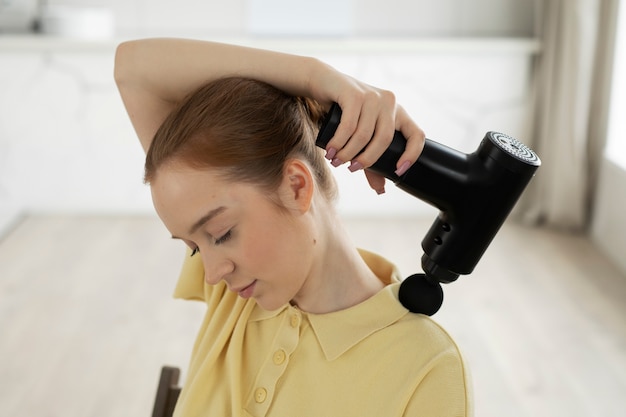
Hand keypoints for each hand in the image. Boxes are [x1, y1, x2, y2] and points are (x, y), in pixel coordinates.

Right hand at [308, 63, 424, 193]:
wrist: (323, 83)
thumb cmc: (345, 113)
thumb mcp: (361, 137)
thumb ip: (372, 162)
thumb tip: (380, 190)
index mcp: (398, 113)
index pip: (416, 135)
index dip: (412, 155)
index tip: (398, 171)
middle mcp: (389, 102)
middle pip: (385, 139)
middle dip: (367, 159)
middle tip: (351, 168)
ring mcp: (372, 96)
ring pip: (364, 134)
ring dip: (348, 152)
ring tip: (336, 160)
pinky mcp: (354, 93)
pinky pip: (349, 125)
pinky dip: (339, 142)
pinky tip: (331, 149)